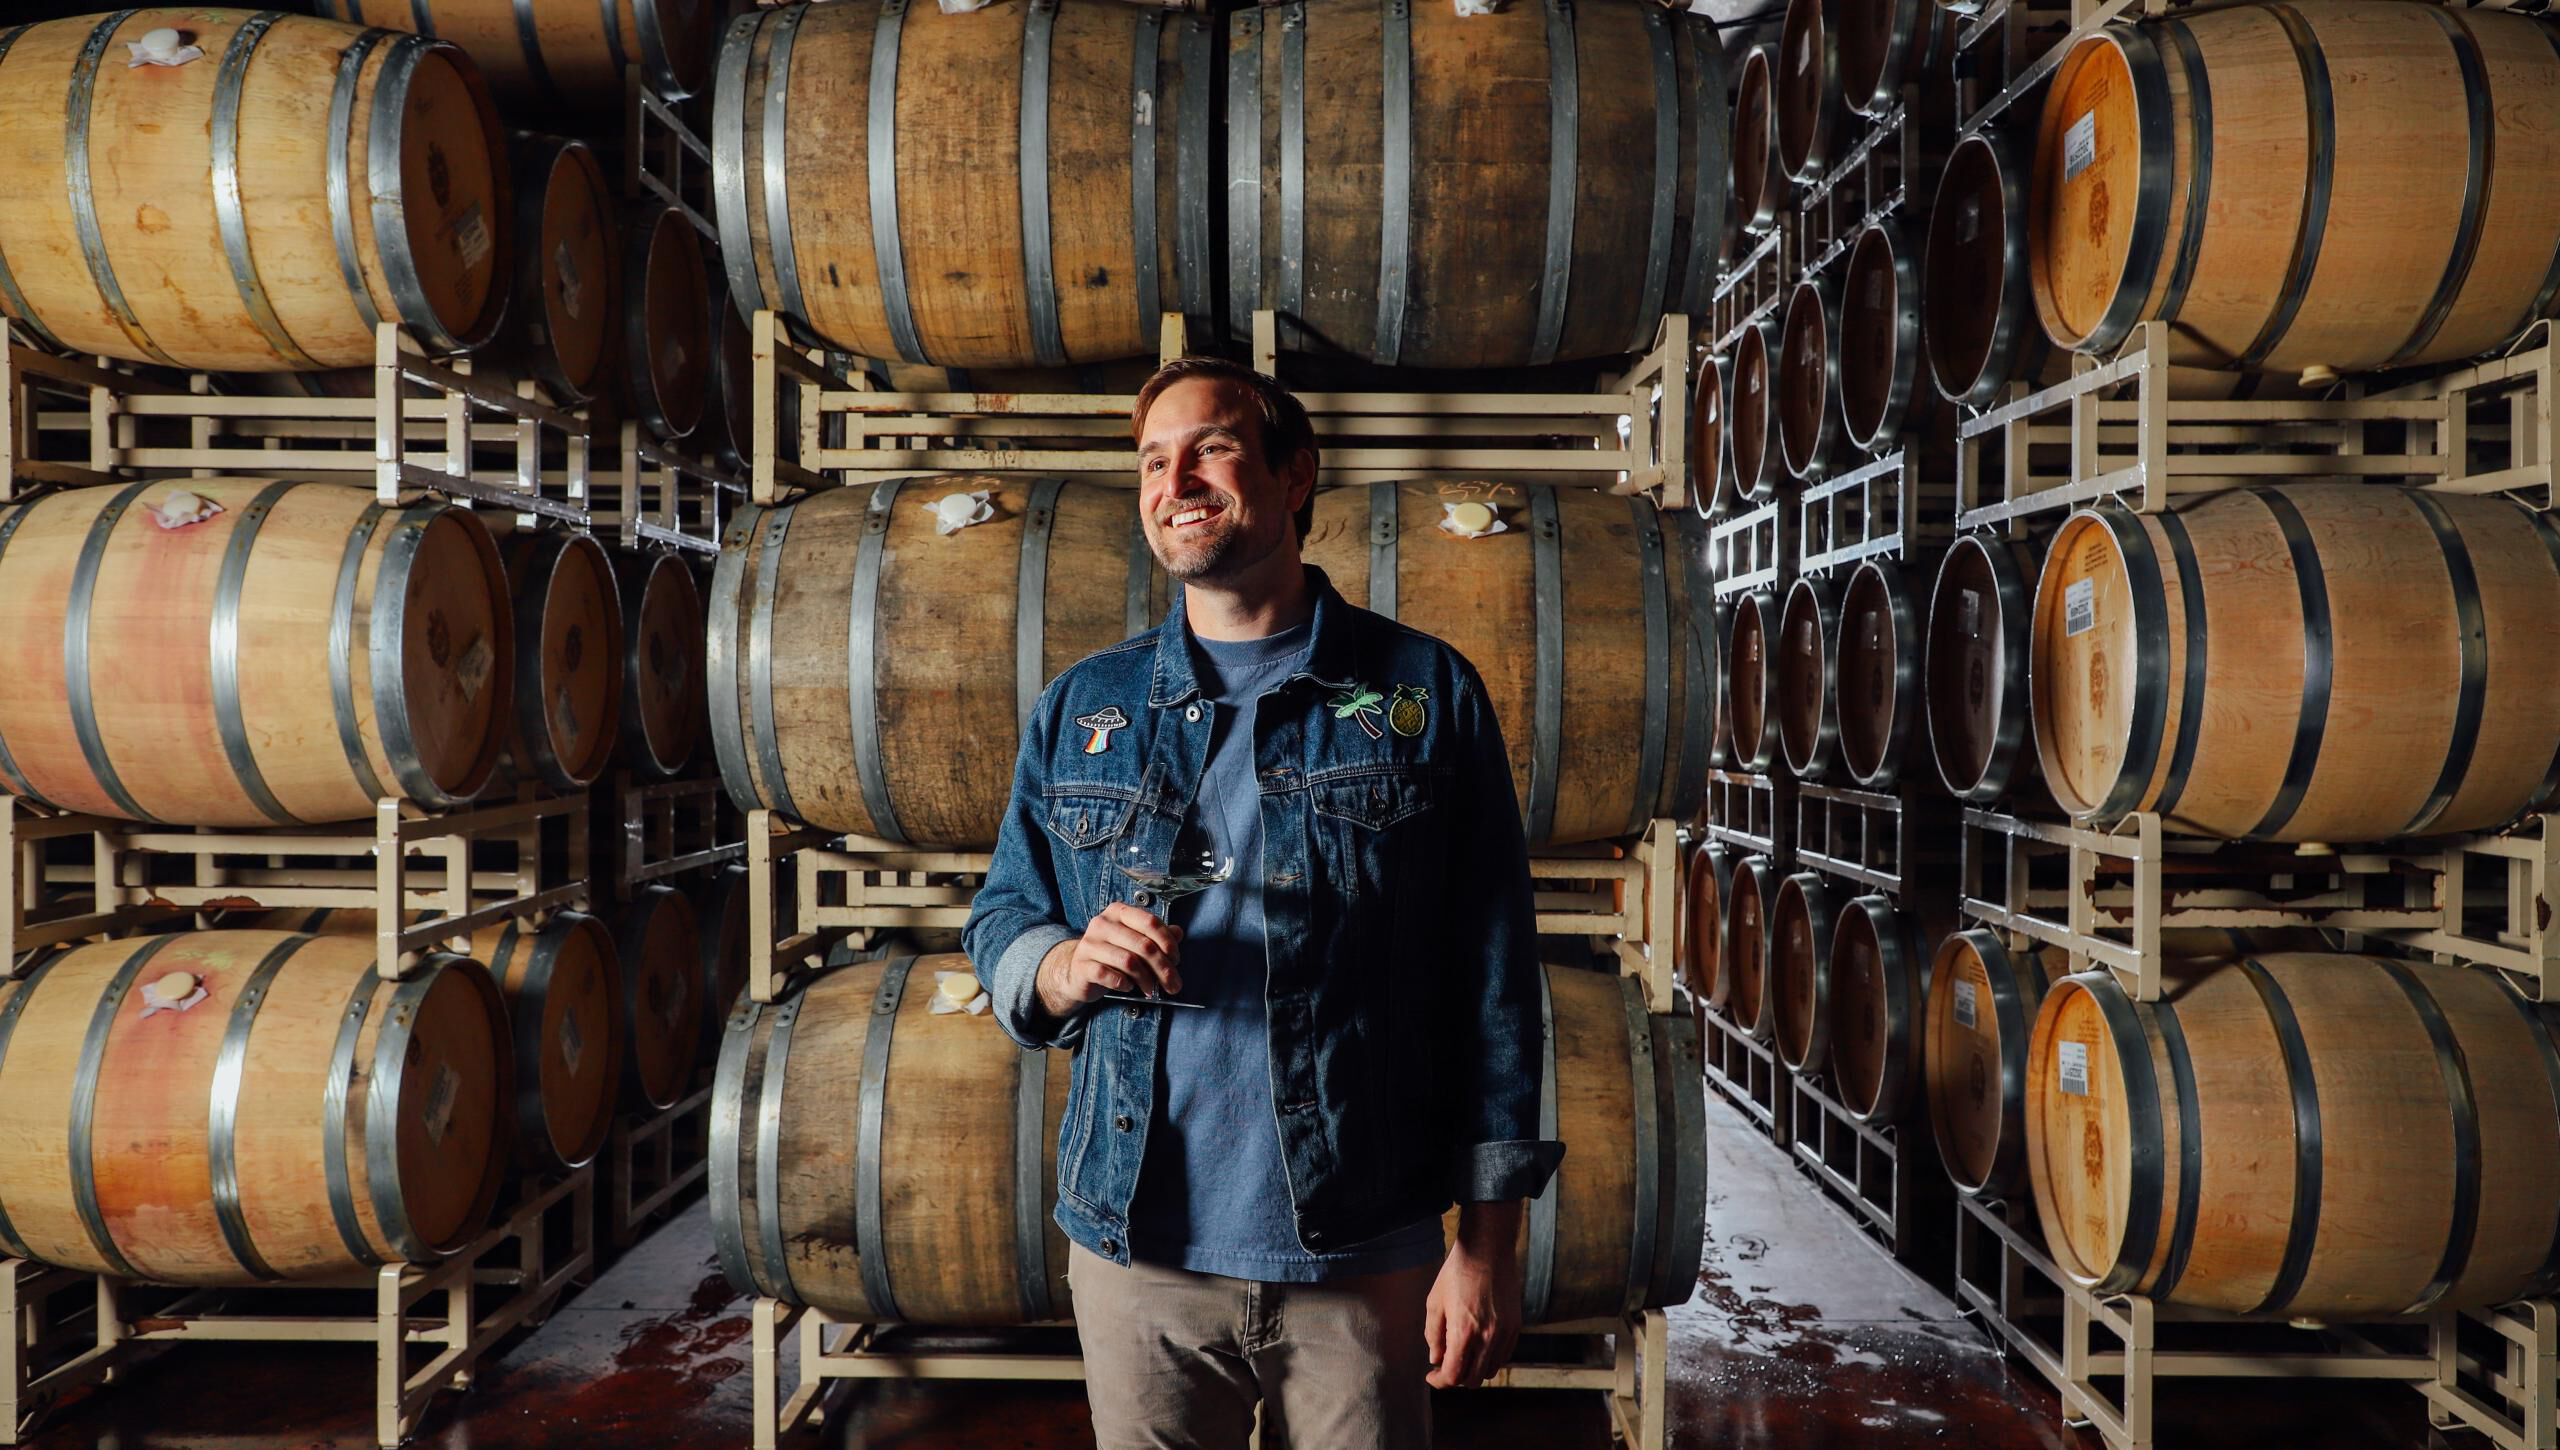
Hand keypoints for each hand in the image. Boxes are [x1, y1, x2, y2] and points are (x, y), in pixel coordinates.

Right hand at [1035, 902, 1183, 1016]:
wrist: (1078, 972)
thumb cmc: (1112, 955)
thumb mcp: (1135, 942)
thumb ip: (1157, 936)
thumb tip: (1178, 933)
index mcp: (1119, 912)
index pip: (1150, 922)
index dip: (1168, 942)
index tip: (1176, 959)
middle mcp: (1102, 923)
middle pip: (1143, 944)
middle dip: (1163, 967)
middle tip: (1173, 983)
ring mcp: (1090, 944)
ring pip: (1128, 961)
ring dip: (1146, 979)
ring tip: (1150, 989)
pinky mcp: (1082, 965)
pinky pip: (1109, 975)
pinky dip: (1123, 984)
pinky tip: (1128, 987)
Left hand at [1425, 1201, 1524, 1388]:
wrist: (1488, 1250)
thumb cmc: (1457, 1273)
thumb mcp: (1435, 1303)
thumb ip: (1433, 1335)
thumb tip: (1436, 1359)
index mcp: (1463, 1332)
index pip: (1453, 1375)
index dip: (1439, 1381)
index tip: (1432, 1375)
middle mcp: (1487, 1337)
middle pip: (1473, 1379)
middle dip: (1456, 1377)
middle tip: (1445, 1365)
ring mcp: (1505, 1333)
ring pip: (1490, 1371)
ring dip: (1474, 1369)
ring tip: (1462, 1354)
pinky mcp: (1515, 1327)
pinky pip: (1504, 1356)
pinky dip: (1490, 1359)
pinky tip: (1479, 1345)